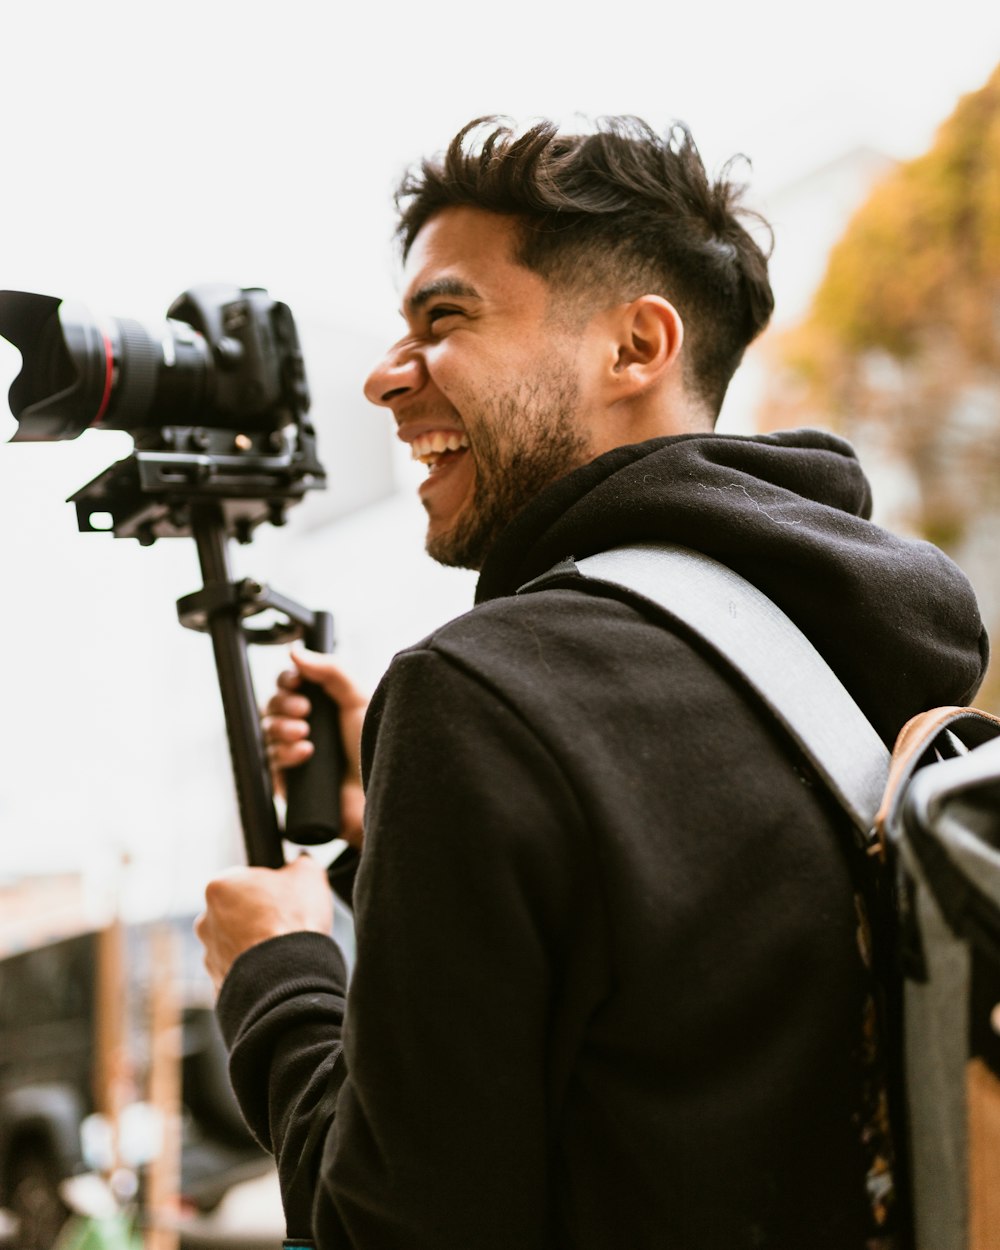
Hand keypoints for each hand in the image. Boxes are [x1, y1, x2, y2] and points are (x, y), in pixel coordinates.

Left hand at [195, 853, 333, 991]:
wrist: (287, 977)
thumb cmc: (292, 921)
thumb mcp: (308, 874)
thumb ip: (300, 862)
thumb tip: (301, 862)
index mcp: (219, 886)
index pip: (244, 880)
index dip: (268, 888)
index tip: (284, 898)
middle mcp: (205, 921)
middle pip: (236, 913)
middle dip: (257, 918)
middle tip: (285, 924)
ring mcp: (210, 956)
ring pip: (236, 945)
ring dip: (255, 947)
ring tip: (283, 951)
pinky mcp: (218, 984)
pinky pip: (240, 973)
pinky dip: (255, 973)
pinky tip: (276, 971)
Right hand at [263, 649, 367, 848]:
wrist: (381, 791)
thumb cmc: (375, 746)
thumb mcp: (358, 700)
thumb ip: (330, 670)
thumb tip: (295, 652)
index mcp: (321, 706)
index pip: (288, 686)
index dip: (286, 681)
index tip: (294, 682)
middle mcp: (306, 728)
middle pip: (272, 706)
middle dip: (283, 705)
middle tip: (304, 711)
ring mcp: (295, 755)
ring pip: (268, 733)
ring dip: (282, 728)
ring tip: (305, 734)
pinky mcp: (289, 783)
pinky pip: (270, 763)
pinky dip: (284, 754)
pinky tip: (305, 754)